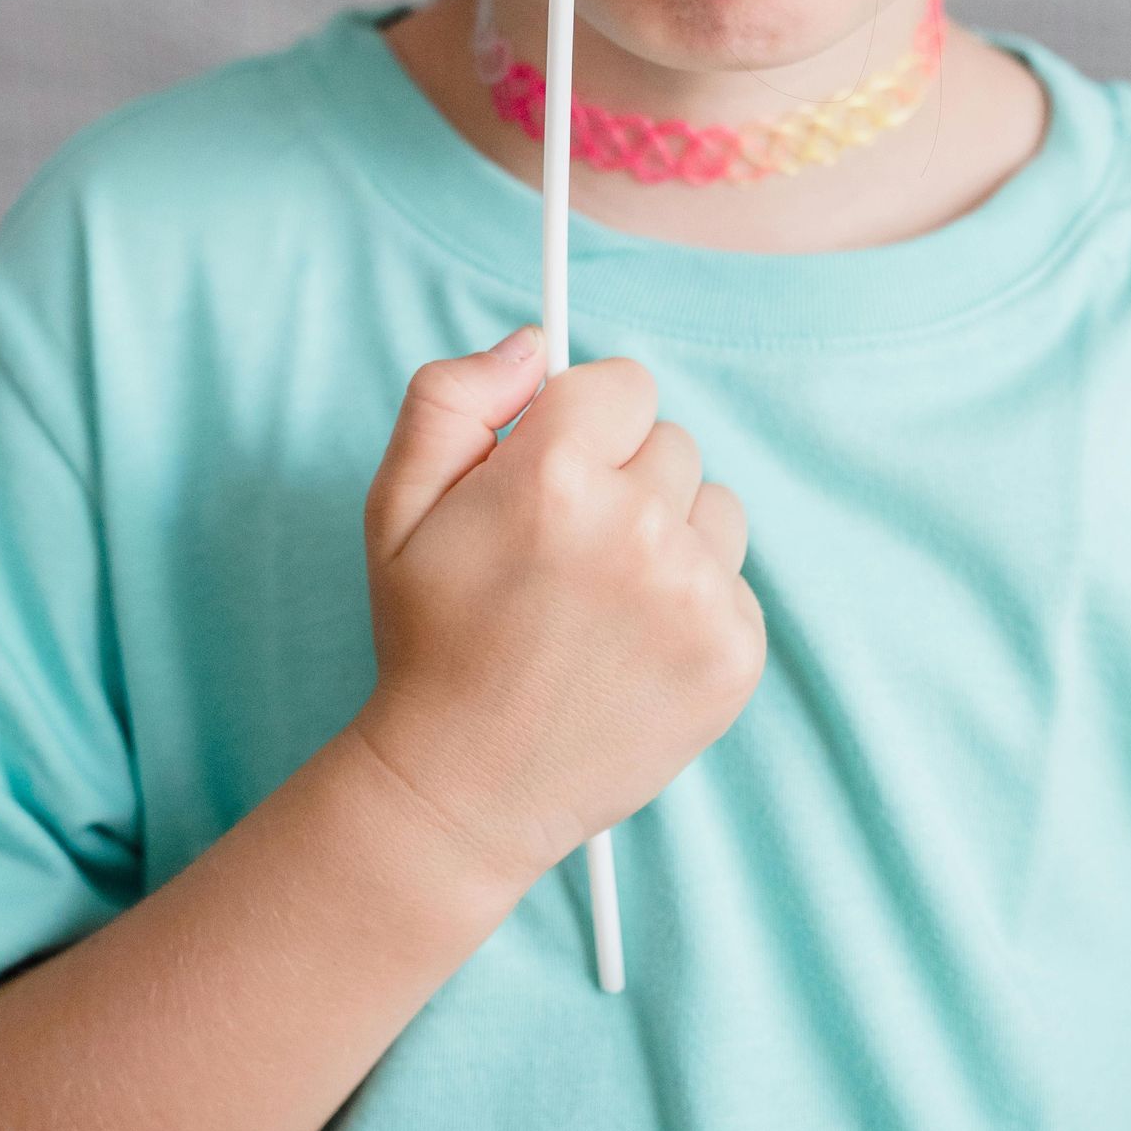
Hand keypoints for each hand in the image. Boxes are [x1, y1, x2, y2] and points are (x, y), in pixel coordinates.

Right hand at [349, 331, 764, 891]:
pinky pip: (735, 578)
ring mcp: (694, 595)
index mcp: (553, 475)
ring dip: (668, 536)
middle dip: (623, 479)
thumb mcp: (395, 505)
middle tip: (564, 553)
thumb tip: (536, 340)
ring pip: (712, 507)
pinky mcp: (734, 653)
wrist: (465, 789)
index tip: (554, 471)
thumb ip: (452, 397)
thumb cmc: (431, 637)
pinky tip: (632, 645)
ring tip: (601, 601)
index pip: (624, 382)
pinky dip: (693, 601)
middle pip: (671, 442)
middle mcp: (635, 527)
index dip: (582, 424)